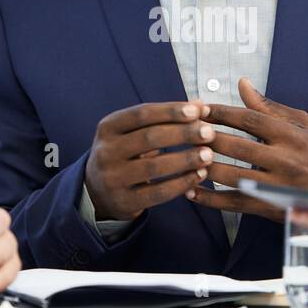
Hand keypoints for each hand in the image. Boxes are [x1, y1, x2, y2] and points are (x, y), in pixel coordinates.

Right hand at [85, 101, 214, 220]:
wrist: (98, 191)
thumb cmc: (125, 154)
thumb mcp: (134, 132)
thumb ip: (165, 119)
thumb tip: (201, 105)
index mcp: (108, 127)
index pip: (142, 114)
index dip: (171, 111)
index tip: (198, 110)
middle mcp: (105, 151)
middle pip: (149, 138)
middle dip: (183, 134)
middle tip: (209, 132)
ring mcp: (112, 178)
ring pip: (154, 167)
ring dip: (185, 159)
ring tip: (209, 155)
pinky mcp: (124, 201)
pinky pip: (157, 192)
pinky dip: (181, 183)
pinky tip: (199, 175)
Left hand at [187, 77, 307, 221]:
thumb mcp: (302, 123)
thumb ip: (269, 106)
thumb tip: (242, 83)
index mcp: (291, 134)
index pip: (249, 119)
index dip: (220, 112)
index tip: (198, 107)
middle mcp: (284, 159)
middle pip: (237, 146)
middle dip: (207, 137)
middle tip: (182, 130)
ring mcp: (277, 186)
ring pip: (233, 176)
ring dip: (205, 167)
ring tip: (183, 157)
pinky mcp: (270, 206)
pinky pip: (235, 203)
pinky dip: (210, 199)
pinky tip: (191, 191)